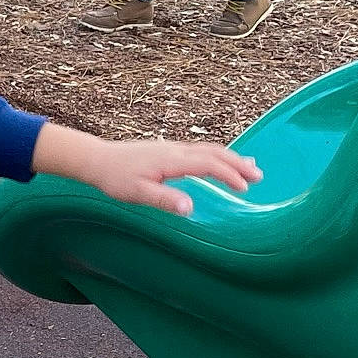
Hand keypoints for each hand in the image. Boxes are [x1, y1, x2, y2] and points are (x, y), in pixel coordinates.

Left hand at [32, 123, 260, 218]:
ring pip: (208, 149)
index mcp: (171, 160)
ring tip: (251, 169)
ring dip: (231, 158)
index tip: (245, 188)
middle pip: (214, 153)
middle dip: (238, 164)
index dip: (229, 174)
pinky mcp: (169, 151)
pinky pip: (200, 150)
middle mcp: (176, 150)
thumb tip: (191, 208)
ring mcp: (173, 148)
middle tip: (259, 177)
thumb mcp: (137, 194)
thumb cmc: (116, 178)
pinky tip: (221, 162)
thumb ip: (164, 200)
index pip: (208, 164)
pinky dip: (217, 156)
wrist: (98, 159)